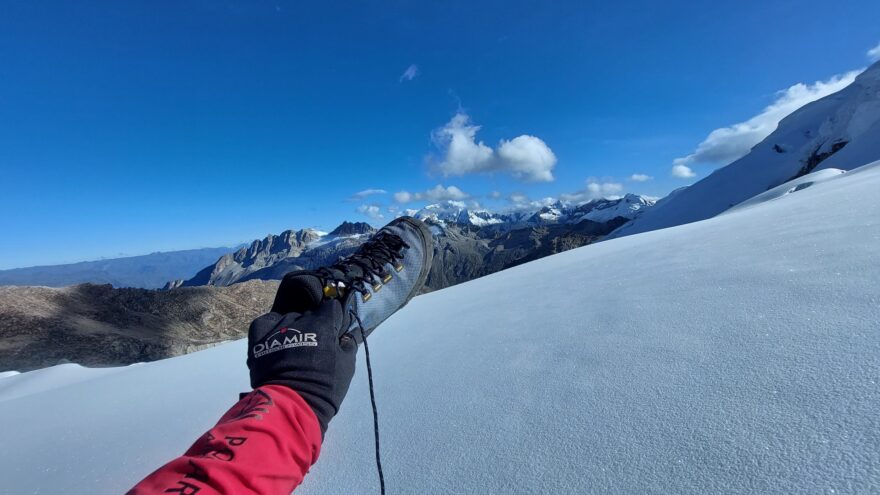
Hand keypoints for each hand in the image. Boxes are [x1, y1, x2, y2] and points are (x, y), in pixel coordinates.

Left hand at [246, 299, 357, 434]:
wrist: (291, 405)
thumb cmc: (324, 387)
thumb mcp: (347, 366)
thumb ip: (348, 344)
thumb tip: (346, 333)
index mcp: (323, 323)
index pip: (332, 307)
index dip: (335, 319)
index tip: (334, 331)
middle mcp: (299, 320)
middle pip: (310, 314)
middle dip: (315, 325)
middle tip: (315, 345)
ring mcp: (277, 328)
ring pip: (288, 318)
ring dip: (293, 328)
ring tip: (293, 348)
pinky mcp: (258, 338)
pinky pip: (266, 322)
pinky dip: (271, 328)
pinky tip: (275, 339)